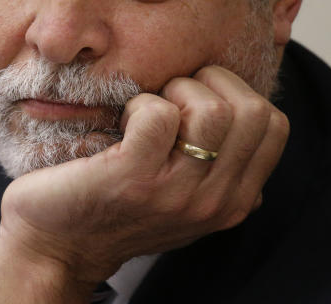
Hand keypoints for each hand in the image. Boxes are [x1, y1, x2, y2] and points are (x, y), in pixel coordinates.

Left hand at [0, 66, 288, 302]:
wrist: (55, 247)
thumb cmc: (115, 206)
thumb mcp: (185, 194)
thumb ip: (219, 164)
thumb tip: (244, 111)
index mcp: (234, 200)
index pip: (275, 125)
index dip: (237, 92)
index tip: (197, 99)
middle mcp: (215, 202)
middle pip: (252, 111)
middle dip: (210, 84)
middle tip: (172, 99)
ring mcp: (177, 194)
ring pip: (212, 110)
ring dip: (175, 91)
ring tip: (146, 112)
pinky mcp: (134, 179)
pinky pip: (159, 115)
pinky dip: (139, 103)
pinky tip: (121, 123)